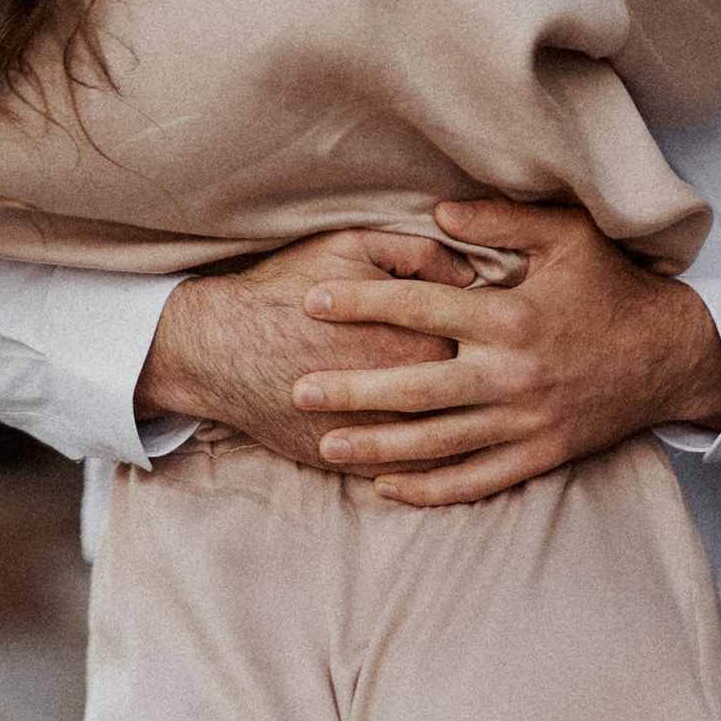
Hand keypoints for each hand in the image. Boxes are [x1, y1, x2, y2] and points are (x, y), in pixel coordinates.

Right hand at [137, 228, 473, 469]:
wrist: (221, 346)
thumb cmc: (287, 289)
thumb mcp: (352, 246)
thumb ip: (420, 253)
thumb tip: (472, 272)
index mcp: (423, 340)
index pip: (486, 344)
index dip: (494, 335)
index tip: (499, 328)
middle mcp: (411, 396)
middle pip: (475, 398)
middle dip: (489, 386)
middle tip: (498, 371)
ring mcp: (383, 437)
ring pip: (449, 444)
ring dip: (470, 432)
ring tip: (482, 414)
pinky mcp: (356, 464)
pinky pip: (412, 474)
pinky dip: (433, 467)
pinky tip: (446, 452)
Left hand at [294, 198, 720, 505]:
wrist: (673, 356)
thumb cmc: (612, 287)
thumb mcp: (567, 236)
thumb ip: (499, 222)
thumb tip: (434, 215)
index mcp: (512, 316)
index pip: (421, 305)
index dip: (363, 302)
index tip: (313, 301)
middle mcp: (513, 374)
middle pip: (416, 385)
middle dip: (353, 390)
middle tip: (298, 389)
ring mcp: (525, 421)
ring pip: (438, 442)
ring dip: (379, 447)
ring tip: (325, 447)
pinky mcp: (540, 455)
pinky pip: (476, 481)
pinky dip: (430, 489)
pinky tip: (387, 488)